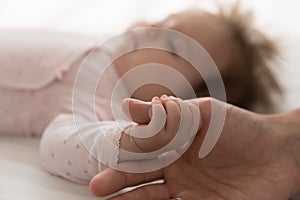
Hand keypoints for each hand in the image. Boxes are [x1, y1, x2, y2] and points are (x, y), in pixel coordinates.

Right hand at [90, 98, 299, 199]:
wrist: (280, 151)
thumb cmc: (241, 127)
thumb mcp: (202, 112)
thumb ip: (167, 112)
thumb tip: (126, 105)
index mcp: (174, 144)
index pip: (141, 149)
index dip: (121, 153)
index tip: (102, 157)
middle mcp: (177, 169)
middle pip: (141, 176)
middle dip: (118, 181)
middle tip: (97, 186)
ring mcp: (189, 191)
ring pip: (152, 198)